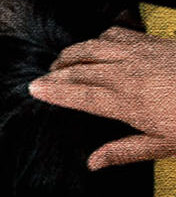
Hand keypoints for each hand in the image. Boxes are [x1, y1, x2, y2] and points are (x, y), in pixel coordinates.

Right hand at [29, 27, 175, 168]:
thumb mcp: (166, 145)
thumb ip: (126, 151)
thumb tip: (92, 163)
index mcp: (128, 103)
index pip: (80, 95)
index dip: (54, 92)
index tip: (34, 90)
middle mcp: (128, 74)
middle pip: (80, 69)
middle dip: (56, 73)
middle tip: (42, 78)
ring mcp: (141, 54)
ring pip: (93, 47)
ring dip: (72, 53)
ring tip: (61, 61)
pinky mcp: (154, 42)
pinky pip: (116, 34)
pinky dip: (99, 39)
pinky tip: (97, 45)